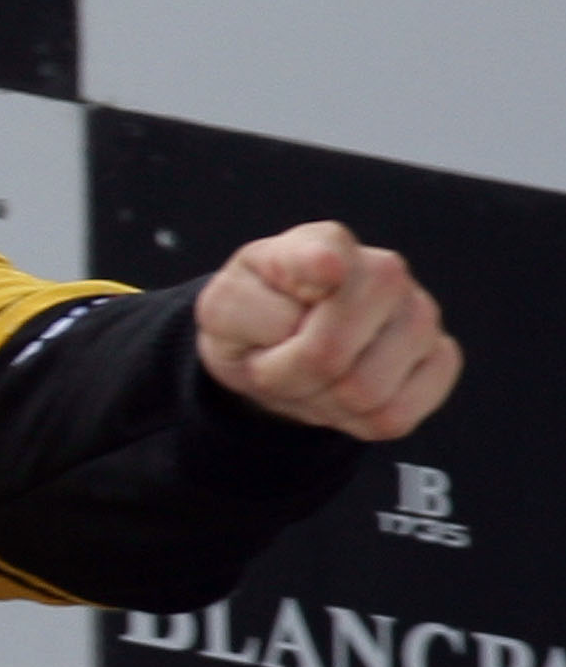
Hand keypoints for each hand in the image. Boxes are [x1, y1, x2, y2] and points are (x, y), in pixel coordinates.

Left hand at [199, 220, 458, 438]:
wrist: (274, 348)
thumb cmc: (253, 321)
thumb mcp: (225, 307)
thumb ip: (257, 294)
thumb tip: (329, 266)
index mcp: (325, 245)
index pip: (319, 269)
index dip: (304, 289)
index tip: (300, 293)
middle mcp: (384, 272)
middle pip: (329, 356)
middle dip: (286, 374)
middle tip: (276, 362)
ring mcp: (419, 314)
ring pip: (364, 393)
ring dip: (320, 402)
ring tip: (308, 378)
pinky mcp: (440, 358)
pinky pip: (395, 415)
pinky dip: (355, 422)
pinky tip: (342, 396)